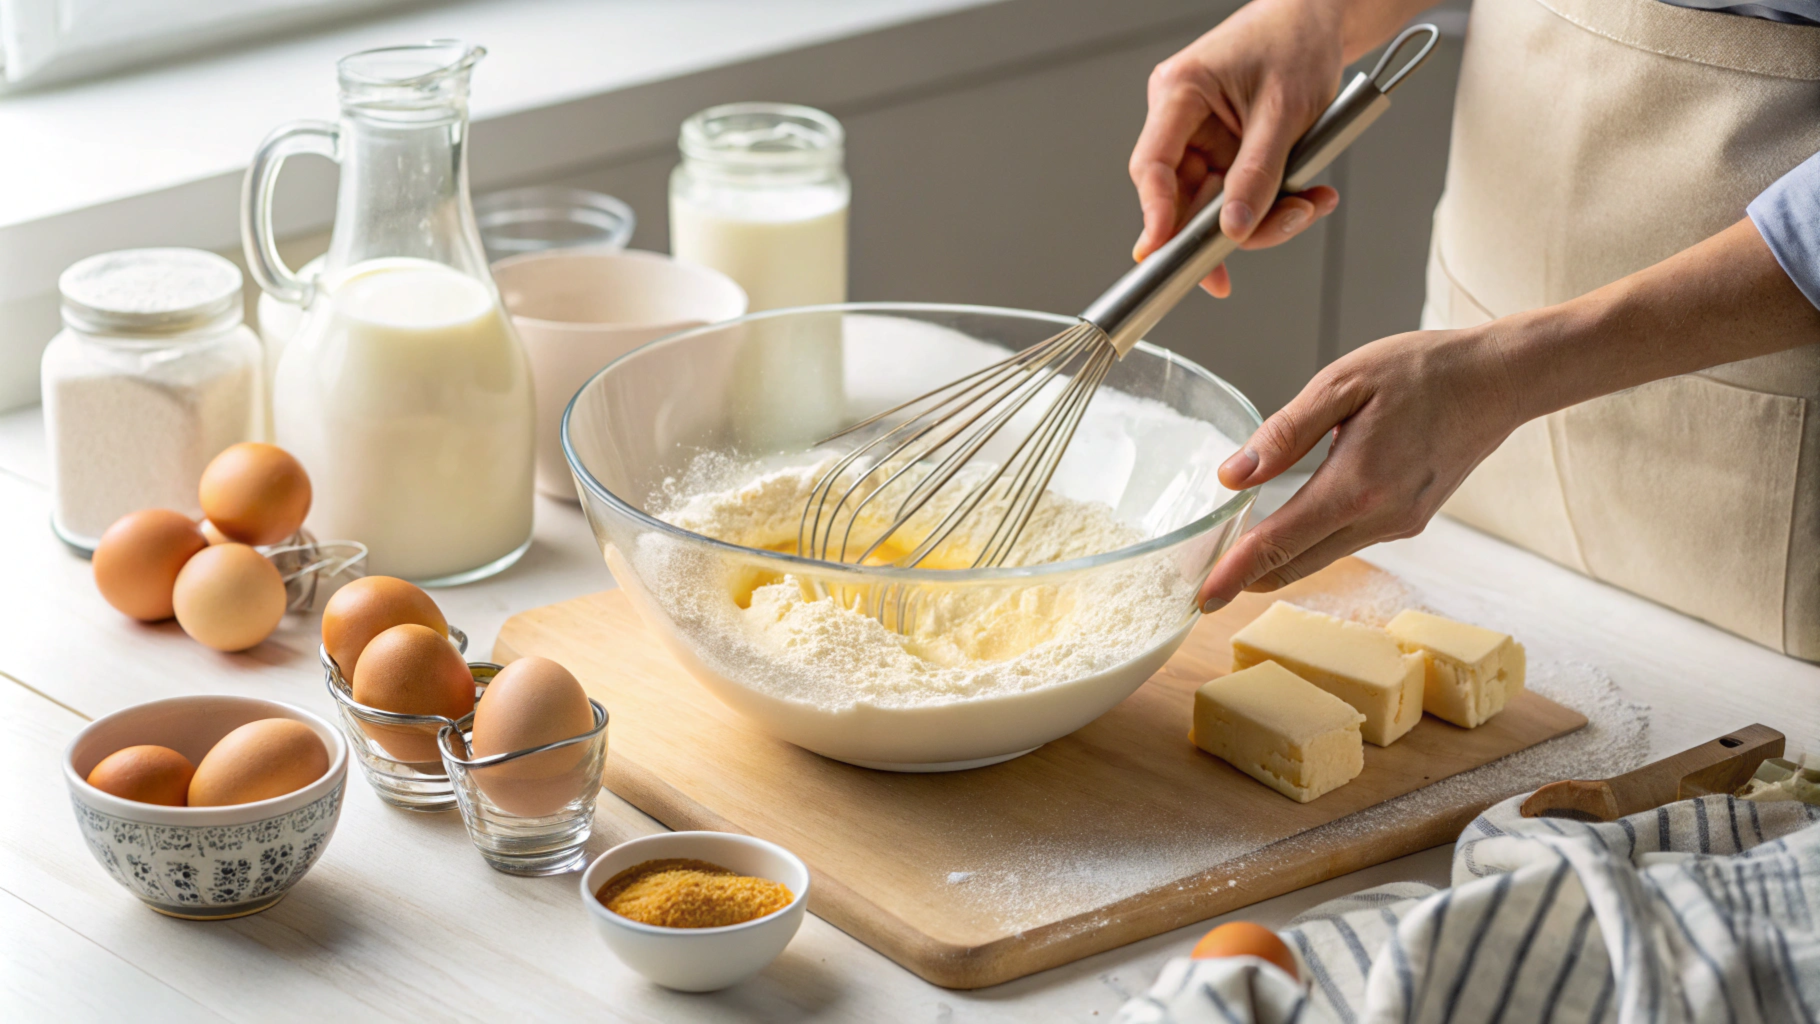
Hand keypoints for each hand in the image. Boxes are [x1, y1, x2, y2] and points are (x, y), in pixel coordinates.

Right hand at [1129, 0, 1345, 296]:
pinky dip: (1274, 202)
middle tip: (1262, 239)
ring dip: (1264, 216)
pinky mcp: (1227, 150)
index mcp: (1179, 92)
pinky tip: (1307, 195)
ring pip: (1217, 203)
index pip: (1152, 165)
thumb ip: (1258, 174)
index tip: (1164, 253)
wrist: (1320, 21)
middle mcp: (1183, 118)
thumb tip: (1234, 228)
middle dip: (1228, 226)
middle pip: (1186, 196)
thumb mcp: (1284, 111)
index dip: (1156, 214)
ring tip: (1308, 205)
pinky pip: (1240, 193)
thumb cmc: (1296, 42)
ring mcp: (1204, 137)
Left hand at [1199, 328, 1524, 610]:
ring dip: (1281, 563)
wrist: (1500, 380)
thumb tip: (1233, 477)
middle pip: (1298, 565)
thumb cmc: (1424, 370)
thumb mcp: (1342, 383)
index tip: (1202, 597)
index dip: (1236, 572)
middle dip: (1250, 580)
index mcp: (1357, 484)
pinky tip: (1292, 533)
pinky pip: (1349, 541)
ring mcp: (1400, 524)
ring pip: (1324, 557)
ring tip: (1238, 562)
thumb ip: (1284, 433)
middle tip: (1205, 590)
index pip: (1280, 543)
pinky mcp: (1411, 519)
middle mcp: (1381, 516)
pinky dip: (1314, 544)